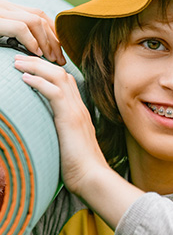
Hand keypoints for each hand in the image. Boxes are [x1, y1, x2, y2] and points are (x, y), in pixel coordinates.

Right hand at [0, 0, 65, 64]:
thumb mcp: (1, 32)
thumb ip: (18, 34)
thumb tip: (38, 48)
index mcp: (9, 9)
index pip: (40, 15)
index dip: (54, 33)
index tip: (60, 50)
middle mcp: (6, 6)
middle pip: (41, 19)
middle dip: (55, 41)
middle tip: (61, 59)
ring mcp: (1, 12)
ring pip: (35, 21)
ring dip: (47, 42)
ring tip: (51, 58)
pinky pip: (20, 28)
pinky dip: (32, 41)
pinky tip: (36, 53)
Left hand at [14, 54, 143, 228]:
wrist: (92, 176)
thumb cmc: (79, 165)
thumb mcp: (69, 143)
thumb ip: (62, 131)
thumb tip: (47, 131)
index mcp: (78, 111)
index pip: (66, 82)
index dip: (49, 70)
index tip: (31, 67)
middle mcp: (79, 107)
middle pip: (61, 74)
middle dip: (39, 63)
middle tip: (20, 58)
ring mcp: (76, 111)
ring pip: (58, 78)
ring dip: (36, 67)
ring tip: (18, 62)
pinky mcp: (70, 118)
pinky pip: (54, 93)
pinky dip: (39, 82)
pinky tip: (25, 78)